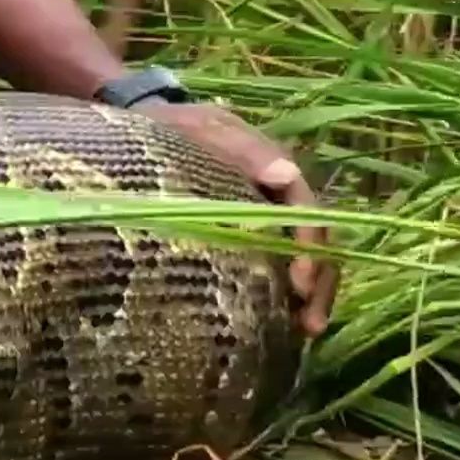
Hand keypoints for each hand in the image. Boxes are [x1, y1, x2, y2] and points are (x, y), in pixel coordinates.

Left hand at [133, 100, 338, 337]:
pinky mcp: (244, 236)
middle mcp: (276, 194)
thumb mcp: (199, 127)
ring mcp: (262, 217)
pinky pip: (272, 264)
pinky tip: (282, 323)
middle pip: (312, 238)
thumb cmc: (170, 128)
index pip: (305, 206)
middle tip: (310, 323)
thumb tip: (287, 174)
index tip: (302, 279)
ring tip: (305, 331)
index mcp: (271, 167)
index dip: (310, 242)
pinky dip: (281, 292)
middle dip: (318, 280)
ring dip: (308, 293)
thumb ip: (239, 147)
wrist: (141, 130)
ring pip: (299, 255)